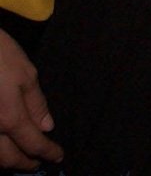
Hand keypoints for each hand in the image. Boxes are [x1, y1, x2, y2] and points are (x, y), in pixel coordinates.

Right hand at [0, 29, 61, 170]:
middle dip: (25, 164)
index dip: (48, 152)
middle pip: (9, 159)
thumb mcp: (26, 74)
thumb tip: (47, 127)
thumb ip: (36, 104)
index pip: (33, 143)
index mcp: (9, 118)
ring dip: (7, 162)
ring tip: (20, 159)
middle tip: (38, 163)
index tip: (58, 156)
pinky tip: (1, 147)